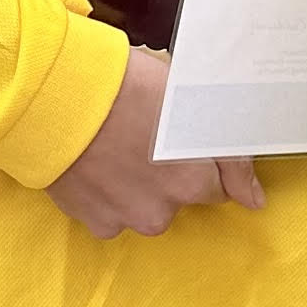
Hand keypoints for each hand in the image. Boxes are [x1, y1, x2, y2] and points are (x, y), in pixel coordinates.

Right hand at [49, 46, 265, 239]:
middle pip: (180, 198)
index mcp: (194, 176)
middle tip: (146, 139)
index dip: (210, 166)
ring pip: (145, 209)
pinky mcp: (95, 222)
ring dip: (138, 187)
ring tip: (116, 150)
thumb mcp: (184, 97)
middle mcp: (165, 208)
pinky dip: (107, 197)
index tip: (206, 163)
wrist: (53, 98)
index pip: (222, 185)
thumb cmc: (121, 84)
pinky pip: (111, 216)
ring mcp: (128, 218)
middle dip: (170, 175)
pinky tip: (96, 166)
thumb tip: (253, 197)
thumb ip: (224, 150)